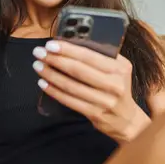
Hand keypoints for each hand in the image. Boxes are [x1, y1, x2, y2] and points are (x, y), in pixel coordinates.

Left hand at [32, 40, 149, 142]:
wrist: (126, 119)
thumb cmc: (117, 87)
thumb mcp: (118, 69)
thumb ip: (101, 57)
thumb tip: (72, 44)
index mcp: (120, 68)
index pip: (90, 56)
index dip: (68, 50)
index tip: (51, 44)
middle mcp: (114, 84)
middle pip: (78, 70)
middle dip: (55, 59)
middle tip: (39, 52)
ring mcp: (104, 101)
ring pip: (71, 86)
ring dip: (51, 74)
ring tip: (37, 66)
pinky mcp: (94, 114)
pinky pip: (70, 100)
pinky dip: (54, 91)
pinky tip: (43, 83)